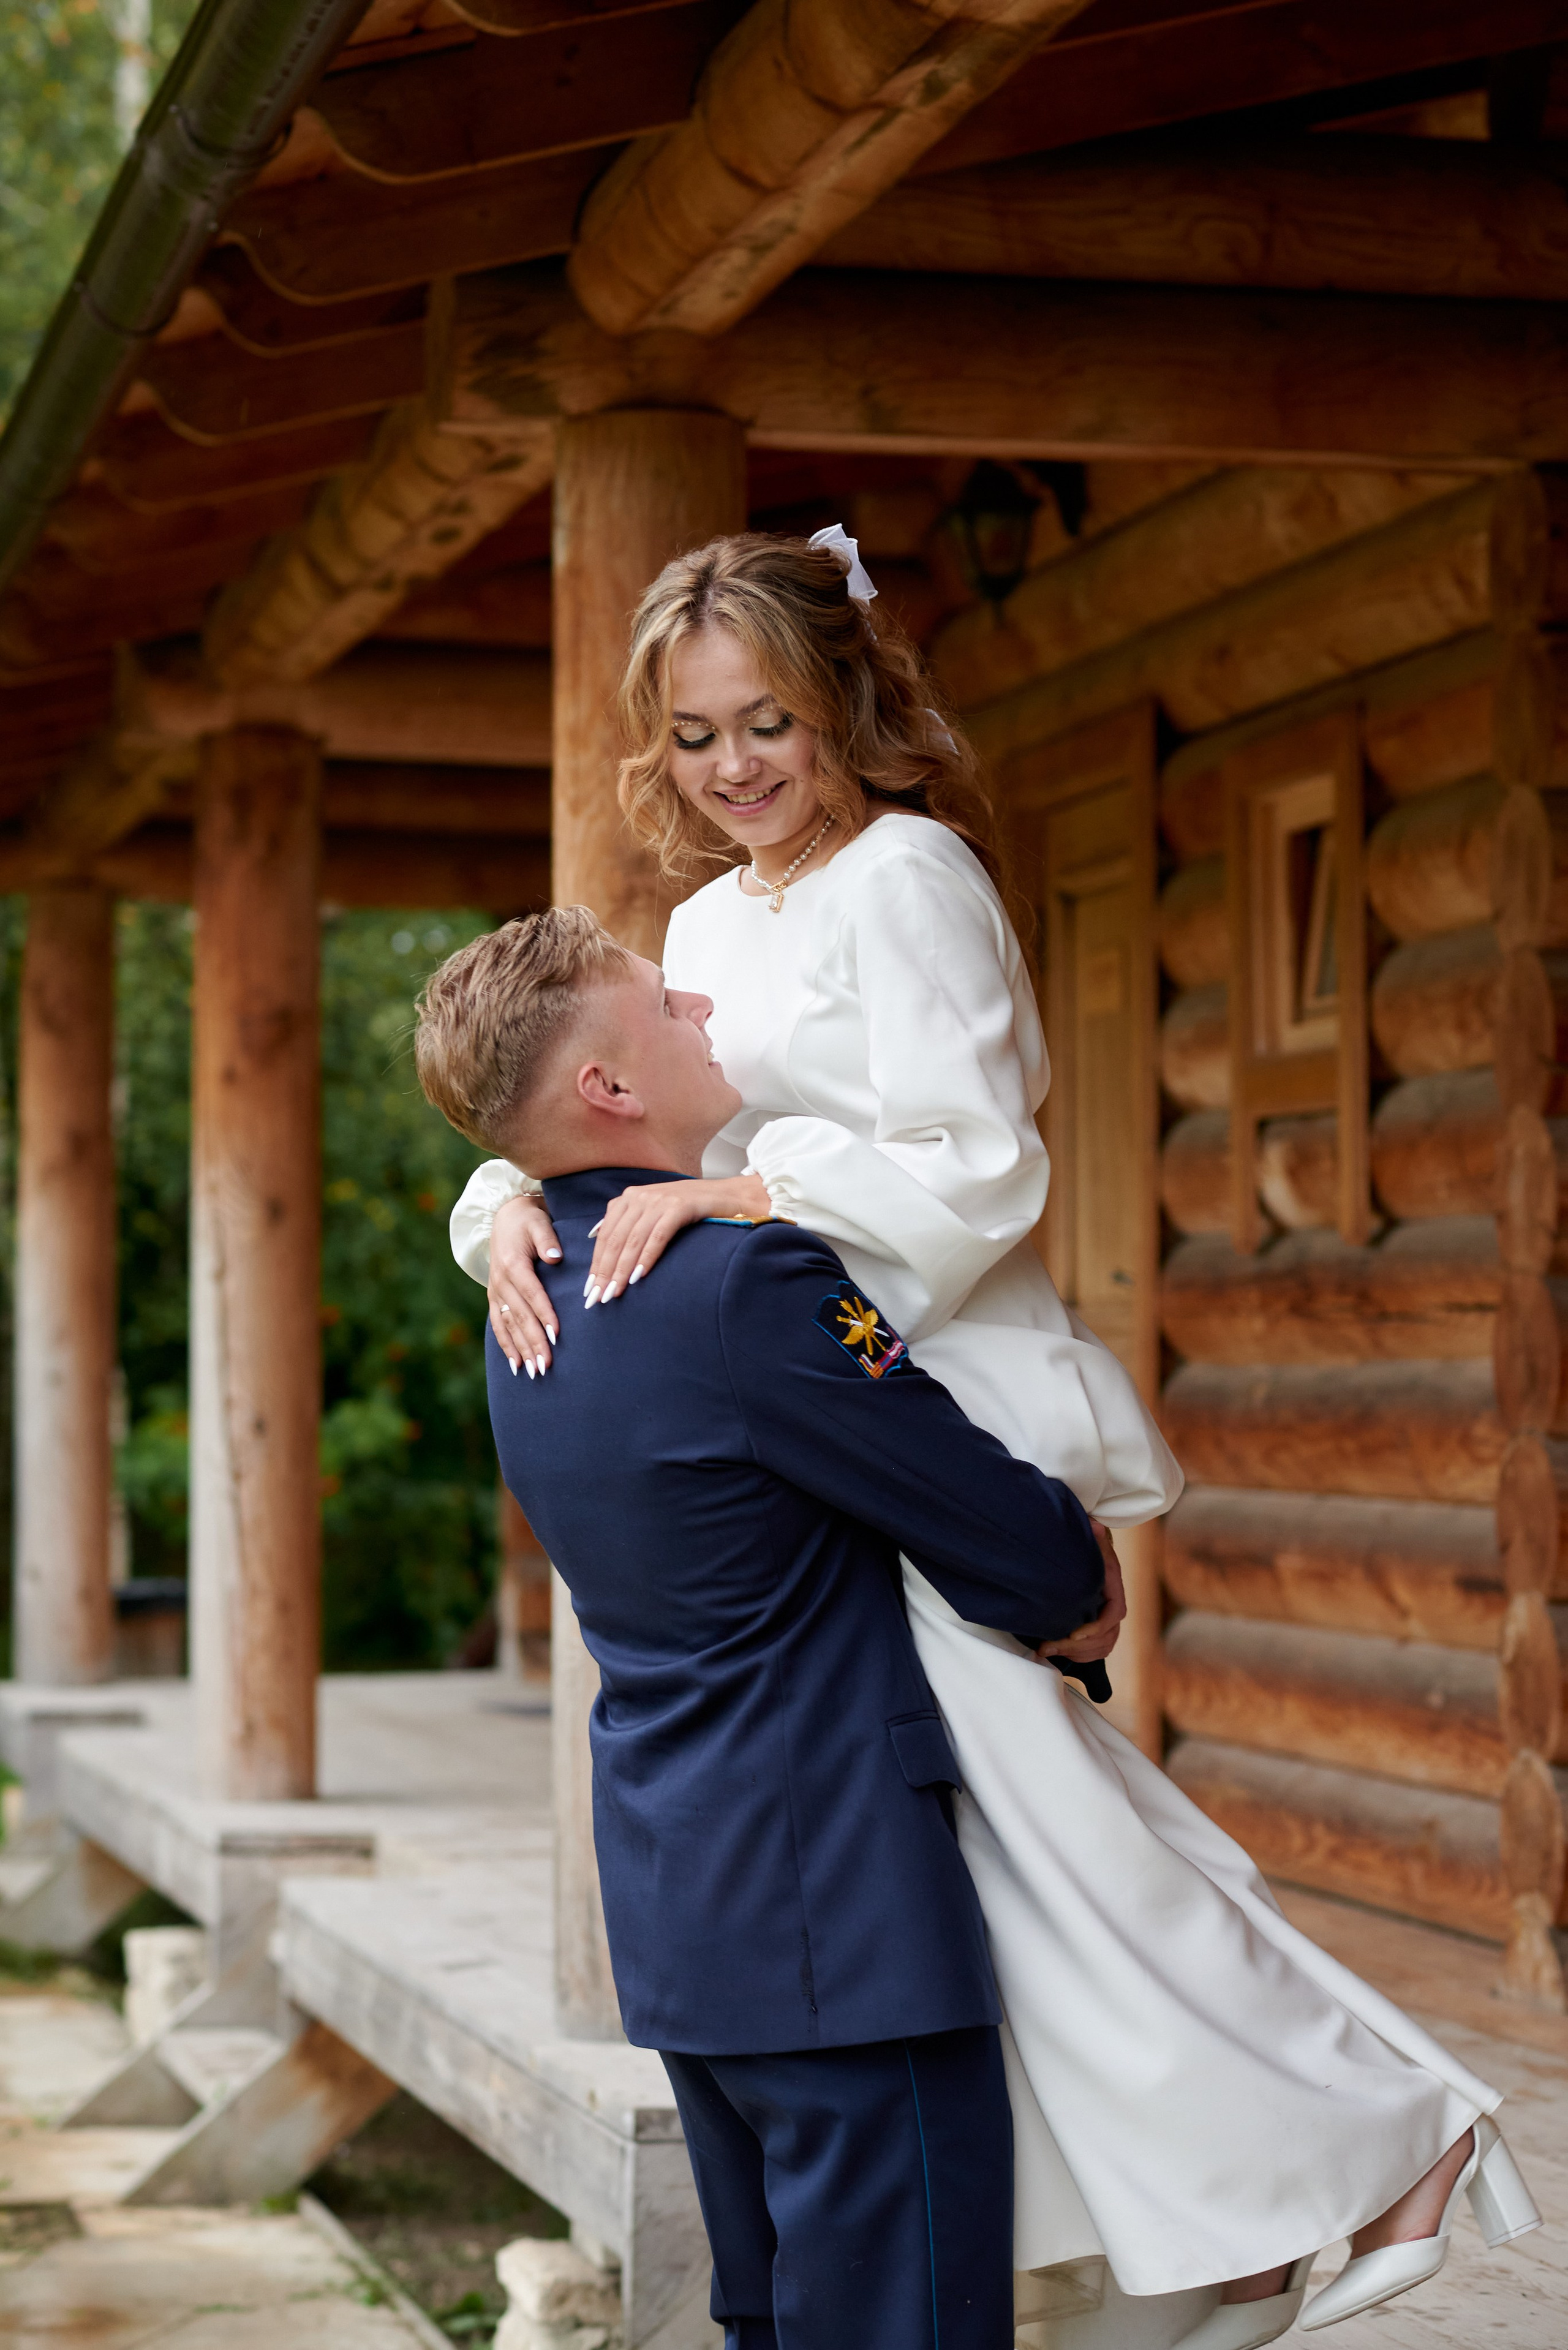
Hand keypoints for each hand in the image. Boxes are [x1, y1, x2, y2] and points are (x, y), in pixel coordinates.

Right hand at [489, 1192, 562, 1376]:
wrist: (504, 1218)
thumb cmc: (527, 1221)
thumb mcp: (538, 1222)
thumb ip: (547, 1239)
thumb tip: (555, 1257)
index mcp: (513, 1264)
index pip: (532, 1293)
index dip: (544, 1313)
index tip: (556, 1334)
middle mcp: (500, 1281)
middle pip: (519, 1316)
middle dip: (533, 1341)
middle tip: (547, 1365)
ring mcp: (495, 1292)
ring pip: (508, 1326)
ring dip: (521, 1350)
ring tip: (535, 1372)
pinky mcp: (495, 1299)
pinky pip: (498, 1326)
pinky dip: (507, 1346)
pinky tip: (516, 1366)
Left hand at [587, 1173, 772, 1302]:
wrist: (730, 1197)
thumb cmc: (691, 1210)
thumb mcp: (654, 1213)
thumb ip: (629, 1224)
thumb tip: (597, 1238)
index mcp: (628, 1198)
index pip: (605, 1236)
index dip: (596, 1264)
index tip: (589, 1291)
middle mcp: (640, 1196)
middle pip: (615, 1239)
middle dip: (604, 1272)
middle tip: (598, 1298)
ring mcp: (660, 1199)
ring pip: (633, 1239)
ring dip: (622, 1269)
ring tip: (614, 1293)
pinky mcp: (680, 1205)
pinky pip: (658, 1235)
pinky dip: (647, 1257)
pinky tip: (639, 1276)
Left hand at [1035, 1520, 1125, 1665]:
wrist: (1080, 1546)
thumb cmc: (1081, 1541)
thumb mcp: (1086, 1536)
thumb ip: (1090, 1533)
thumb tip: (1095, 1527)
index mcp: (1111, 1582)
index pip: (1115, 1613)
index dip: (1097, 1627)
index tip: (1074, 1634)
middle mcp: (1112, 1601)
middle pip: (1107, 1636)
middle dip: (1078, 1646)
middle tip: (1048, 1646)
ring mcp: (1105, 1615)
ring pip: (1102, 1646)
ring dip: (1076, 1654)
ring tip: (1046, 1650)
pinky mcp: (1095, 1625)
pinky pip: (1097, 1650)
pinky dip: (1080, 1657)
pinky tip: (1057, 1653)